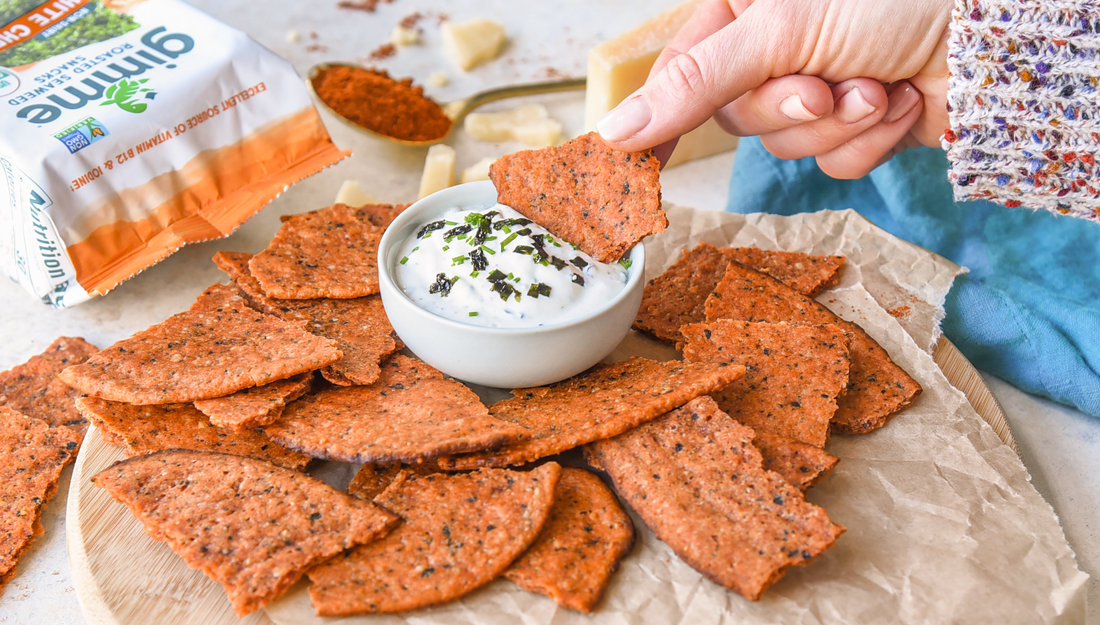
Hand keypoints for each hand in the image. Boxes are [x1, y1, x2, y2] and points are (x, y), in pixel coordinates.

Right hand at [597, 0, 951, 177]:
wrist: (987, 37)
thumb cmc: (890, 0)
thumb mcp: (777, 30)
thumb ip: (693, 82)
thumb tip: (618, 131)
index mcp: (743, 11)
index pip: (677, 74)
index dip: (657, 119)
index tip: (630, 166)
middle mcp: (773, 52)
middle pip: (735, 119)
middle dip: (787, 110)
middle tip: (822, 84)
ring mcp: (814, 91)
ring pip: (784, 148)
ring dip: (835, 125)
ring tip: (875, 84)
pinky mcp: (852, 128)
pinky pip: (831, 165)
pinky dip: (865, 143)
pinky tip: (897, 101)